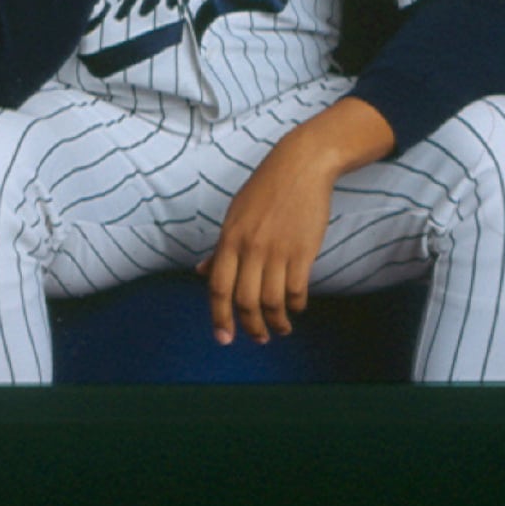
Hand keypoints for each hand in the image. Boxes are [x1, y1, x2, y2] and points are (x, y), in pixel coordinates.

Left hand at [196, 137, 335, 344]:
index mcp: (229, 238)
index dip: (218, 316)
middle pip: (245, 300)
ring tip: (280, 329)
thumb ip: (221, 248)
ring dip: (276, 322)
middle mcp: (250, 247)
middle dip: (251, 327)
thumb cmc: (264, 190)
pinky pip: (296, 290)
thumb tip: (201, 272)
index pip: (218, 286)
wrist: (300, 167)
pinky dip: (296, 305)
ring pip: (272, 301)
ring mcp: (277, 250)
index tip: (223, 337)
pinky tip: (295, 308)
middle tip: (258, 338)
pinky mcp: (303, 251)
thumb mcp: (235, 214)